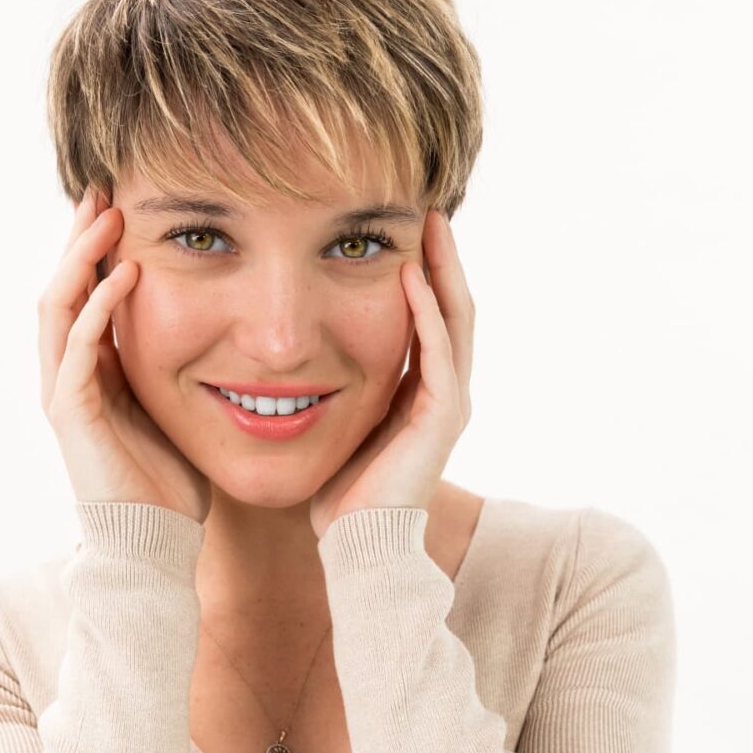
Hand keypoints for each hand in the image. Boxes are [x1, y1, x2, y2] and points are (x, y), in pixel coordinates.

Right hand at [38, 185, 212, 523]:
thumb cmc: (171, 479)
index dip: (97, 250)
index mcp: (92, 370)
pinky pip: (78, 348)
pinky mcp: (72, 413)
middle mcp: (68, 374)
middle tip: (103, 191)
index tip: (123, 206)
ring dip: (80, 258)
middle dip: (80, 239)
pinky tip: (125, 274)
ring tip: (106, 216)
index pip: (84, 294)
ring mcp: (64, 392)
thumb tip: (219, 328)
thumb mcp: (175, 407)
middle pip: (62, 288)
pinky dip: (97, 307)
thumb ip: (178, 366)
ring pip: (57, 306)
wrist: (155, 541)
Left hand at [309, 209, 474, 539]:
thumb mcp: (339, 420)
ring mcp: (449, 403)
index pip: (431, 315)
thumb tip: (297, 353)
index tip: (403, 227)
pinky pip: (437, 353)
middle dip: (443, 256)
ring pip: (456, 320)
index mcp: (423, 390)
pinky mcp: (442, 418)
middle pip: (453, 306)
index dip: (425, 270)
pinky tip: (410, 275)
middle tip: (428, 208)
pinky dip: (425, 312)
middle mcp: (446, 391)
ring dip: (443, 269)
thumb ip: (338, 384)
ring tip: (430, 222)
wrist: (356, 544)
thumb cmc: (339, 490)